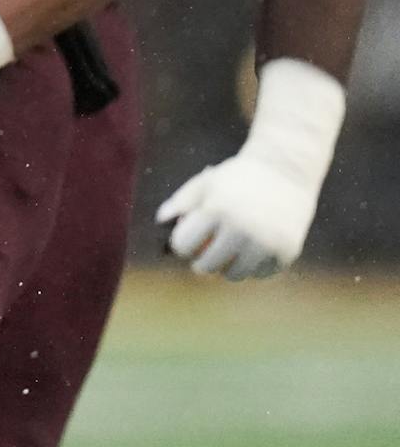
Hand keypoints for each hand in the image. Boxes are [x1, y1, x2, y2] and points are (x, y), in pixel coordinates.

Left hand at [157, 150, 318, 280]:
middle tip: (201, 261)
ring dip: (227, 269)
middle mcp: (242, 229)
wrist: (286, 171)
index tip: (184, 244)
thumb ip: (180, 202)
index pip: (185, 245)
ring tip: (225, 259)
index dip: (181, 246)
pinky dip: (253, 268)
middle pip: (208, 265)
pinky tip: (249, 257)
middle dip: (200, 264)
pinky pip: (261, 274)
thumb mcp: (205, 182)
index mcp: (216, 210)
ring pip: (235, 275)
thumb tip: (160, 222)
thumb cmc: (237, 177)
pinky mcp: (287, 252)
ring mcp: (266, 243)